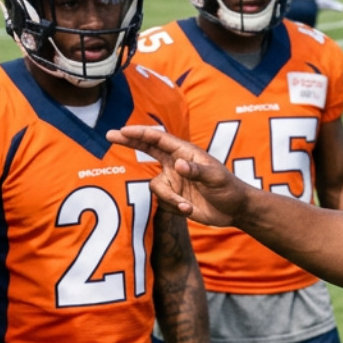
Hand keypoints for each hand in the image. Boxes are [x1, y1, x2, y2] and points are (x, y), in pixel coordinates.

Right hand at [107, 125, 252, 227]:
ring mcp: (173, 180)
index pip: (159, 140)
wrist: (233, 210)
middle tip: (109, 135)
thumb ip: (197, 171)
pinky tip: (189, 211)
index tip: (122, 131)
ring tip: (187, 206)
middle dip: (129, 142)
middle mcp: (176, 163)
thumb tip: (177, 164)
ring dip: (169, 198)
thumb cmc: (229, 188)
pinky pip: (162, 201)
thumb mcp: (216, 179)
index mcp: (186, 152)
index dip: (140, 134)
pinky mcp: (172, 196)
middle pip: (146, 149)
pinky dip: (174, 206)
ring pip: (155, 186)